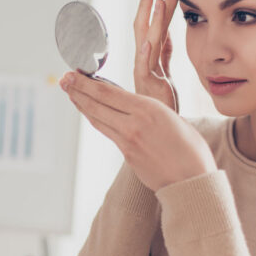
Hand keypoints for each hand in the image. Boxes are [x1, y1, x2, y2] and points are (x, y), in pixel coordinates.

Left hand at [59, 70, 215, 191]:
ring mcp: (128, 141)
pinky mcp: (127, 155)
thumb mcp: (173, 118)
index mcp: (149, 109)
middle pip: (97, 104)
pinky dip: (96, 119)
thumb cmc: (191, 148)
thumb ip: (150, 110)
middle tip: (63, 79)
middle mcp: (134, 124)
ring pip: (98, 119)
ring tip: (70, 93)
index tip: (74, 74)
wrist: (192, 181)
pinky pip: (107, 132)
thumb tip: (133, 109)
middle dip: (77, 90)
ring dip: (82, 104)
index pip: (109, 93)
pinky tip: (90, 113)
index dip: (87, 83)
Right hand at [133, 0, 178, 111]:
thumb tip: (167, 33)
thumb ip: (165, 54)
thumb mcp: (166, 73)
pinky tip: (148, 41)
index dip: (157, 9)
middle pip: (143, 30)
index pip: (153, 28)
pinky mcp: (148, 87)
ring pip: (146, 42)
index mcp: (149, 59)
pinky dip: (145, 54)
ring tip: (156, 0)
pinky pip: (145, 69)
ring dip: (151, 20)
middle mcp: (144, 64)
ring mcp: (145, 74)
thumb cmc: (162, 104)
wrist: (161, 131)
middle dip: (147, 7)